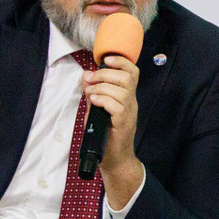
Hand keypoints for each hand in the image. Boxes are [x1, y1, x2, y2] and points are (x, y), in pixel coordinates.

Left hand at [86, 53, 143, 209]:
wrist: (114, 159)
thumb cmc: (105, 134)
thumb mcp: (96, 109)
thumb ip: (93, 92)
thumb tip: (86, 75)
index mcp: (127, 96)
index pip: (132, 72)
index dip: (121, 62)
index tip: (105, 60)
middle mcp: (131, 102)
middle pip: (127, 77)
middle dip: (105, 73)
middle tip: (90, 79)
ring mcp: (129, 113)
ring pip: (122, 90)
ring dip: (102, 87)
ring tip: (91, 93)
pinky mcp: (123, 124)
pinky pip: (117, 106)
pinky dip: (103, 100)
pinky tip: (95, 102)